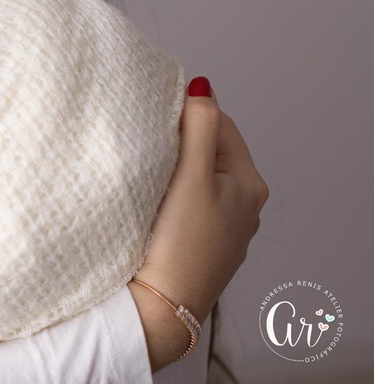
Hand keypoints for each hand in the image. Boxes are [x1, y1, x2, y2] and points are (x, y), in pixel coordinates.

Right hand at [130, 76, 268, 369]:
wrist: (160, 308)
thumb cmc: (178, 247)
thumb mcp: (192, 176)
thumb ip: (199, 126)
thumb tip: (201, 86)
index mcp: (249, 184)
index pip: (220, 123)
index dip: (186, 113)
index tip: (153, 117)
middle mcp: (242, 205)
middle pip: (208, 150)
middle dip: (178, 141)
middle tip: (146, 145)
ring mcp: (220, 227)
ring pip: (195, 176)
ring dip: (171, 169)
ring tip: (145, 174)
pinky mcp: (197, 244)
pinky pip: (185, 203)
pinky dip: (167, 196)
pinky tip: (148, 204)